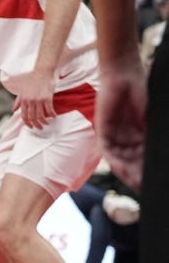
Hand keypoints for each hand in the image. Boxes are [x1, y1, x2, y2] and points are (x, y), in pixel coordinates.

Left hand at [13, 71, 55, 128]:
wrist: (41, 71)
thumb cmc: (31, 81)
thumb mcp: (22, 91)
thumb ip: (18, 101)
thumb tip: (13, 110)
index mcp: (24, 100)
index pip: (24, 116)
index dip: (28, 123)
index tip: (31, 127)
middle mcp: (30, 101)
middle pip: (33, 118)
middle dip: (36, 125)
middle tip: (40, 127)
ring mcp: (39, 100)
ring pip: (41, 115)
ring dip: (44, 121)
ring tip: (47, 123)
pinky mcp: (47, 97)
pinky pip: (50, 109)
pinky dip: (52, 114)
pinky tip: (54, 116)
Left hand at [96, 62, 145, 191]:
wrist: (123, 75)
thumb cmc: (141, 91)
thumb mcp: (150, 117)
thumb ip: (151, 134)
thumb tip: (161, 151)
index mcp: (138, 136)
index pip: (144, 158)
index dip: (148, 170)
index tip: (156, 182)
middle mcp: (125, 139)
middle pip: (132, 162)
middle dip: (138, 176)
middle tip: (146, 187)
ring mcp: (114, 135)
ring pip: (120, 160)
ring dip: (127, 172)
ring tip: (136, 183)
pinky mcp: (102, 130)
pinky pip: (108, 150)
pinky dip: (115, 161)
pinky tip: (121, 169)